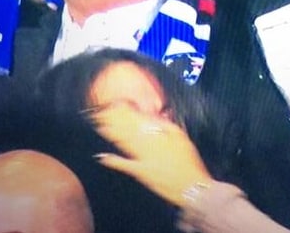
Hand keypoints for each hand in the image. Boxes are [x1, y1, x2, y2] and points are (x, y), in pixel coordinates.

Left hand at [91, 103, 212, 206]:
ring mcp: (141, 158)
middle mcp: (146, 144)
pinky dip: (112, 161)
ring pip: (123, 143)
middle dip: (114, 119)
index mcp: (157, 134)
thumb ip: (167, 125)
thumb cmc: (189, 161)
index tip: (117, 103)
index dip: (127, 110)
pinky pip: (124, 165)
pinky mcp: (139, 172)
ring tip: (100, 125)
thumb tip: (154, 116)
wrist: (189, 186)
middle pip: (127, 129)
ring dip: (111, 134)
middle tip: (101, 112)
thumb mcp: (182, 137)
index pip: (138, 119)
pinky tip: (102, 157)